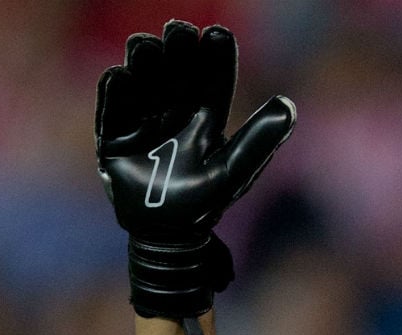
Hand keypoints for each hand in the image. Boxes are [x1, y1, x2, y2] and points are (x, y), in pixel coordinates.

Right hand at [95, 20, 295, 334]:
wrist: (167, 236)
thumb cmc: (205, 204)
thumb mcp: (234, 170)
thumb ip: (258, 140)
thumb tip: (289, 105)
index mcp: (205, 120)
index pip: (211, 81)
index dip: (214, 57)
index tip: (217, 32)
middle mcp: (174, 114)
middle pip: (175, 73)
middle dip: (177, 50)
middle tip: (179, 29)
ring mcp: (144, 123)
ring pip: (143, 82)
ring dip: (145, 62)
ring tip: (147, 44)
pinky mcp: (115, 138)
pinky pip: (112, 108)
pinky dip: (116, 92)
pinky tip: (121, 76)